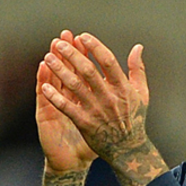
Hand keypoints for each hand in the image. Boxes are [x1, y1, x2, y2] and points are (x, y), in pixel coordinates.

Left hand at [40, 31, 150, 170]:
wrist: (128, 149)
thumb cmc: (135, 119)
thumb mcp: (142, 93)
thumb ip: (138, 69)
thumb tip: (138, 47)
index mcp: (123, 88)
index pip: (108, 62)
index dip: (94, 47)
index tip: (82, 37)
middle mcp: (109, 97)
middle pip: (88, 71)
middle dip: (72, 54)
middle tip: (59, 43)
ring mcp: (96, 110)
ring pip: (74, 86)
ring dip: (59, 71)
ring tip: (48, 57)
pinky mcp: (85, 123)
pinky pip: (67, 107)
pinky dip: (55, 97)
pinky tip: (44, 86)